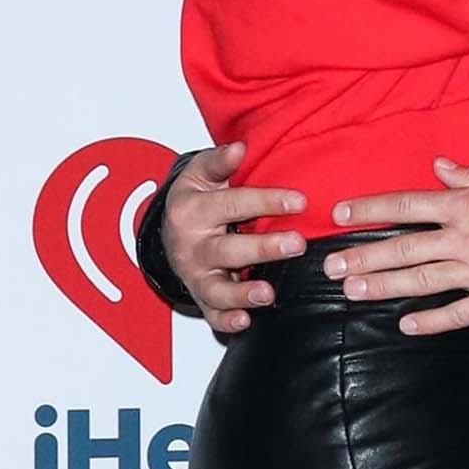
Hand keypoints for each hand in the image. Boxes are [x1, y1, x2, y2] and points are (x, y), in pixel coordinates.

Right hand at [159, 139, 304, 335]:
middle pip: (228, 249)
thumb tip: (240, 147)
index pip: (233, 204)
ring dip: (243, 293)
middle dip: (263, 248)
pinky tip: (246, 321)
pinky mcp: (201, 297)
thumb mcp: (200, 175)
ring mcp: (196, 275)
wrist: (168, 233)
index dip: (267, 201)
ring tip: (268, 293)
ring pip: (217, 289)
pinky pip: (212, 315)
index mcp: (191, 212)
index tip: (300, 201)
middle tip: (296, 244)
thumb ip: (220, 161)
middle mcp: (192, 246)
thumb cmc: (193, 201)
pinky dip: (227, 321)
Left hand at [325, 161, 468, 331]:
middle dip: (363, 257)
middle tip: (331, 267)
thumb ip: (468, 175)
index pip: (405, 206)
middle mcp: (464, 239)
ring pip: (421, 281)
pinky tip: (405, 325)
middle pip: (403, 249)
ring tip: (353, 292)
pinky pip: (457, 313)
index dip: (369, 210)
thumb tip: (438, 167)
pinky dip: (431, 321)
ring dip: (384, 287)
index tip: (340, 214)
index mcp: (464, 206)